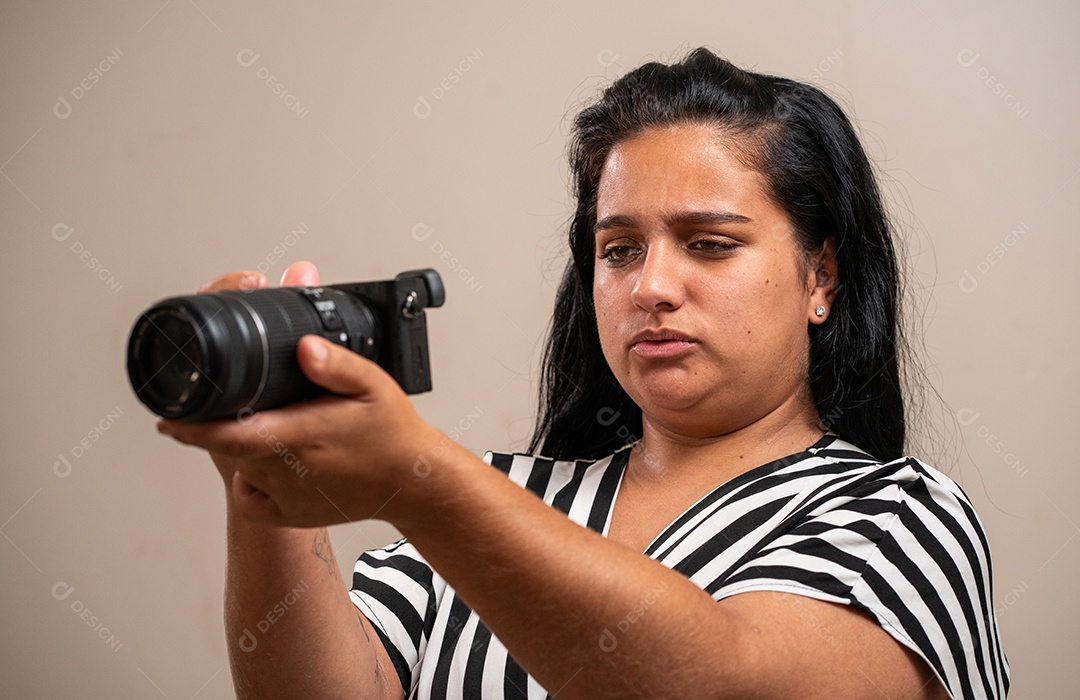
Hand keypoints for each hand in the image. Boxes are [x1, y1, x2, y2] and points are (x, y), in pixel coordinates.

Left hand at [158, 261, 441, 526]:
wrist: (413, 484)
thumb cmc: (394, 434)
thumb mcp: (374, 385)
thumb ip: (336, 364)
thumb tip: (304, 346)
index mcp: (300, 436)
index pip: (229, 435)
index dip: (192, 428)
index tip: (167, 418)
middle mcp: (288, 471)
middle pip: (229, 447)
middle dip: (219, 425)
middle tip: (230, 404)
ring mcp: (288, 496)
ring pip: (240, 468)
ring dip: (240, 447)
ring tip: (265, 425)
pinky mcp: (292, 515)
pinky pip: (252, 499)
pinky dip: (249, 480)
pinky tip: (265, 461)